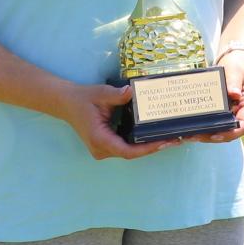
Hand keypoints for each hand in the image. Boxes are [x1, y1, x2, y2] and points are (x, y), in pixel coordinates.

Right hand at [56, 81, 173, 160]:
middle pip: (132, 153)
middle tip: (176, 139)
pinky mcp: (107, 146)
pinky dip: (141, 143)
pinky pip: (126, 147)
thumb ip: (116, 94)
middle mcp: (102, 149)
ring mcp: (104, 150)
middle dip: (154, 147)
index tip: (165, 143)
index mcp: (100, 139)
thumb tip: (131, 91)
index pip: (128, 150)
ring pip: (130, 152)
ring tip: (171, 138)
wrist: (67, 102)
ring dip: (149, 146)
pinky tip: (155, 135)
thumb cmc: (82, 98)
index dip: (147, 149)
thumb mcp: (99, 93)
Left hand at [193, 51, 243, 143]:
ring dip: (207, 134)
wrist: (237, 58)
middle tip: (195, 136)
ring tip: (190, 135)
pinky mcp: (225, 111)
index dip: (231, 133)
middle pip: (231, 131)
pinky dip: (206, 126)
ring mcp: (233, 112)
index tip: (216, 135)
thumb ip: (234, 80)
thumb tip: (234, 94)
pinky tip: (192, 127)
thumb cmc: (239, 63)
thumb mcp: (236, 69)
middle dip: (214, 136)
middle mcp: (242, 111)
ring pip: (223, 130)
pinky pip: (216, 122)